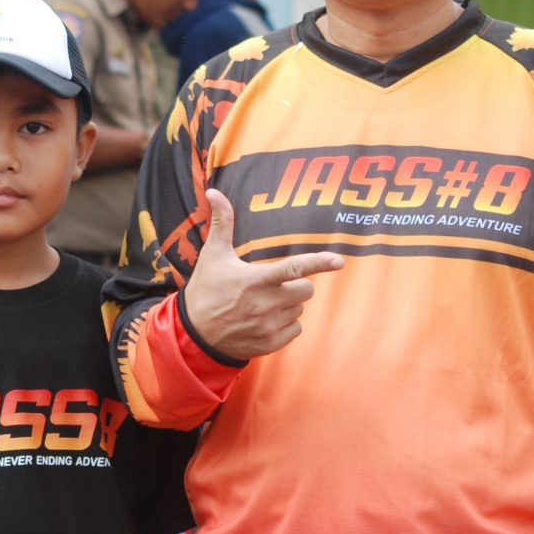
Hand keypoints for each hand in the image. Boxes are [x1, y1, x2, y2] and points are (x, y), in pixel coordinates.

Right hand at [182, 189, 343, 361]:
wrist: (194, 334)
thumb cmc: (206, 289)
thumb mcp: (213, 255)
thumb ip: (221, 222)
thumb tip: (214, 190)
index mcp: (254, 280)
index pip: (292, 269)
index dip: (318, 263)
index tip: (340, 261)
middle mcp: (264, 305)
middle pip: (306, 290)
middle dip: (296, 285)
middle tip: (273, 285)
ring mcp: (268, 326)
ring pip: (300, 310)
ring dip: (289, 305)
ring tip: (263, 304)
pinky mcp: (270, 344)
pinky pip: (296, 330)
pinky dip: (286, 324)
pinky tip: (265, 321)